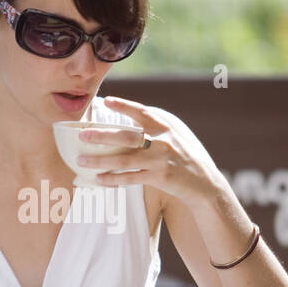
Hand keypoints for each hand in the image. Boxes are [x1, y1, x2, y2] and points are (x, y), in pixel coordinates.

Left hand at [78, 95, 226, 208]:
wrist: (206, 184)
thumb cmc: (187, 157)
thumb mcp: (177, 135)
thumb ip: (157, 126)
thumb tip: (130, 118)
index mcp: (167, 126)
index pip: (143, 112)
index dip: (124, 106)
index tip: (107, 102)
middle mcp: (163, 141)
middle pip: (127, 136)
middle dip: (102, 135)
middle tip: (82, 134)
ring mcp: (161, 160)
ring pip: (124, 159)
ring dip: (100, 160)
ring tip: (81, 160)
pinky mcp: (160, 178)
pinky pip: (130, 178)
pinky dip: (113, 179)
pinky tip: (98, 179)